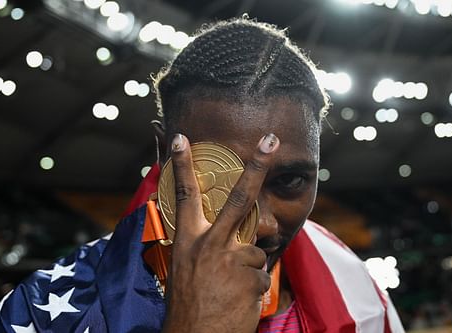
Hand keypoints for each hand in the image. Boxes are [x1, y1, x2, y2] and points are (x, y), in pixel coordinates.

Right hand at [162, 133, 279, 332]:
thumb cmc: (187, 307)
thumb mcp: (185, 270)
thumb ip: (203, 248)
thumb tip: (226, 238)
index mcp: (187, 242)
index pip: (184, 196)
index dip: (181, 166)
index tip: (182, 139)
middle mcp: (208, 245)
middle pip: (238, 199)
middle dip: (256, 166)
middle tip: (270, 140)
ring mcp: (230, 261)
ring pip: (255, 253)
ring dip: (247, 271)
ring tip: (229, 291)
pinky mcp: (249, 279)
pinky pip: (260, 277)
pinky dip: (252, 290)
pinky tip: (237, 302)